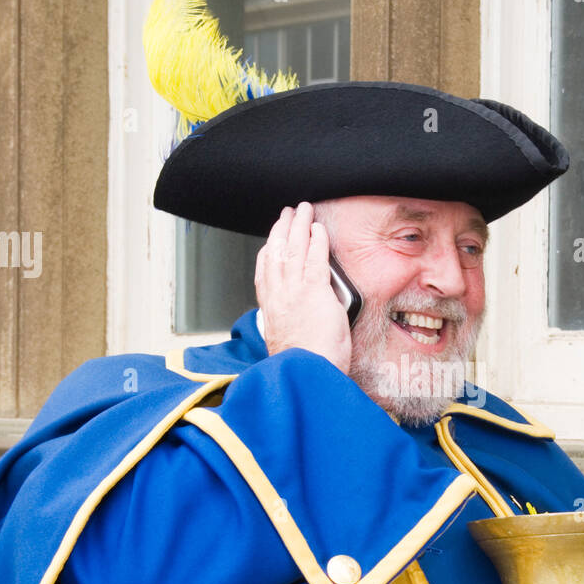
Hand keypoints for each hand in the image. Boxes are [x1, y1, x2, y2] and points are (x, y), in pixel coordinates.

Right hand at [255, 203, 351, 373]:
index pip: (265, 273)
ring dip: (298, 225)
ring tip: (303, 210)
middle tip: (287, 214)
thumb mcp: (288, 342)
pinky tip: (318, 228)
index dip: (267, 253)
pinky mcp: (314, 290)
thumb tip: (300, 318)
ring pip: (294, 248)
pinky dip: (317, 239)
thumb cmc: (301, 367)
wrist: (305, 374)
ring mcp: (295, 291)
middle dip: (282, 229)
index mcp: (270, 309)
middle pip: (277, 252)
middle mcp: (279, 296)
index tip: (271, 242)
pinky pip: (315, 257)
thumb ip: (290, 324)